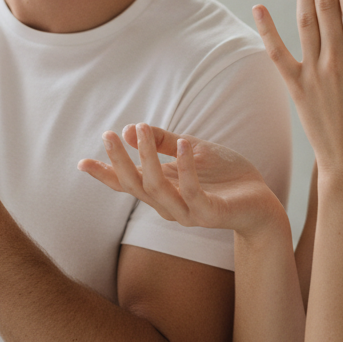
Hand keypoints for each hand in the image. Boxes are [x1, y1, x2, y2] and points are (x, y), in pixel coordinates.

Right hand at [78, 123, 286, 236]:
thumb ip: (163, 141)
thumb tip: (130, 127)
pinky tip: (183, 145)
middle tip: (108, 134)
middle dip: (119, 161)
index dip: (104, 174)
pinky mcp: (210, 214)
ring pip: (157, 189)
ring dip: (147, 158)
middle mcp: (168, 205)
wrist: (261, 201)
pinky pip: (192, 193)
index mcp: (161, 190)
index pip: (126, 184)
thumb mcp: (191, 150)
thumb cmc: (225, 176)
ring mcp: (188, 213)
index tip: (81, 162)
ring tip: (142, 130)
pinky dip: (186, 169)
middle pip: (135, 186)